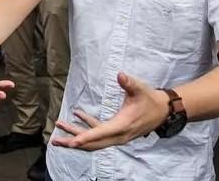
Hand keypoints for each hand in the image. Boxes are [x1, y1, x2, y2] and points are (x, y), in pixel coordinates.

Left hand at [52, 73, 168, 150]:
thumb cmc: (150, 99)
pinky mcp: (117, 132)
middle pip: (92, 143)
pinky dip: (86, 127)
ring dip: (76, 137)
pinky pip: (98, 133)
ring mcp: (117, 136)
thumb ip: (129, 83)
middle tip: (55, 141)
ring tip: (58, 134)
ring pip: (93, 141)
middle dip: (73, 142)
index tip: (72, 142)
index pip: (100, 133)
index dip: (85, 137)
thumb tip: (120, 75)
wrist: (163, 110)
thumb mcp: (140, 89)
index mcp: (121, 126)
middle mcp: (118, 135)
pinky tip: (76, 114)